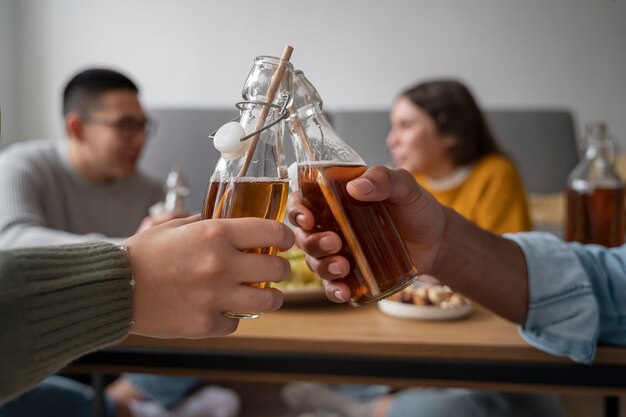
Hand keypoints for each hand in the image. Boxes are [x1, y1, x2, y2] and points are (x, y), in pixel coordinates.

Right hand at [123, 215, 294, 337]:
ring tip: (261, 293)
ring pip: (268, 301)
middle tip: (273, 268)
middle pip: (278, 269)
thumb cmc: (143, 254)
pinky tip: (222, 308)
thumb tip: (232, 221)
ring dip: (269, 296)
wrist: (113, 288)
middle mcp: (221, 265)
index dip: (285, 236)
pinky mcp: (205, 324)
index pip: (272, 231)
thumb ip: (208, 222)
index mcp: (216, 234)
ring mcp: (215, 297)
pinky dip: (233, 316)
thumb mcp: (177, 226)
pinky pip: (237, 322)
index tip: (285, 240)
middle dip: (281, 268)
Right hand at [287, 166, 445, 302]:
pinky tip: (343, 291)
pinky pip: (333, 286)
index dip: (297, 211)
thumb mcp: (404, 186)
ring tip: (343, 266)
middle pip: (303, 236)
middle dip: (312, 242)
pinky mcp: (351, 276)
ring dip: (323, 266)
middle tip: (335, 243)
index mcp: (336, 200)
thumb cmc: (417, 208)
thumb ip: (383, 178)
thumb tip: (356, 187)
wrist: (438, 241)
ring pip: (315, 262)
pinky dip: (334, 290)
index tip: (308, 219)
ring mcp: (340, 253)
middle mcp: (331, 226)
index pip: (302, 202)